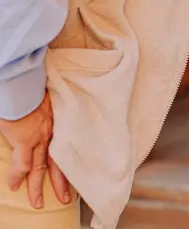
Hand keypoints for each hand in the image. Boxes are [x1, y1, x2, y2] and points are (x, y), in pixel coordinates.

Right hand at [0, 93, 69, 207]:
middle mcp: (52, 133)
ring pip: (40, 168)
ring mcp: (39, 138)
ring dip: (38, 187)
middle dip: (62, 183)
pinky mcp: (24, 139)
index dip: (70, 162)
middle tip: (66, 199)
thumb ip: (55, 108)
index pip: (67, 147)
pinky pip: (21, 164)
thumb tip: (54, 109)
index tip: (77, 173)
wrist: (27, 82)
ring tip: (38, 203)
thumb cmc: (38, 86)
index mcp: (60, 123)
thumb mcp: (54, 98)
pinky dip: (17, 176)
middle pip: (58, 163)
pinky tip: (14, 187)